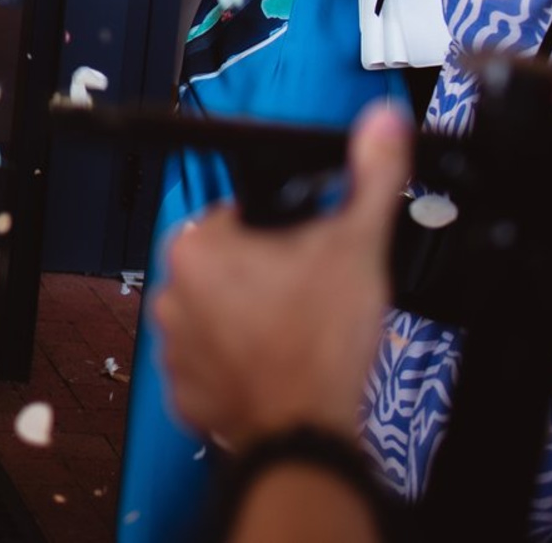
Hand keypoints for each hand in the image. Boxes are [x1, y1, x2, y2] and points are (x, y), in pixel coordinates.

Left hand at [153, 104, 409, 446]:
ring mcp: (171, 344)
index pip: (235, 218)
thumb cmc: (320, 341)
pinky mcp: (182, 389)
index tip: (305, 256)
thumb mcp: (358, 246)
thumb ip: (371, 177)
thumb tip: (382, 123)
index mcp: (196, 246)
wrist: (306, 428)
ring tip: (293, 335)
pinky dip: (238, 365)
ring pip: (217, 314)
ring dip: (247, 319)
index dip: (277, 234)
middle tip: (306, 298)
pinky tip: (274, 366)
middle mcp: (169, 291)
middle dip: (262, 276)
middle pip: (225, 266)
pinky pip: (211, 364)